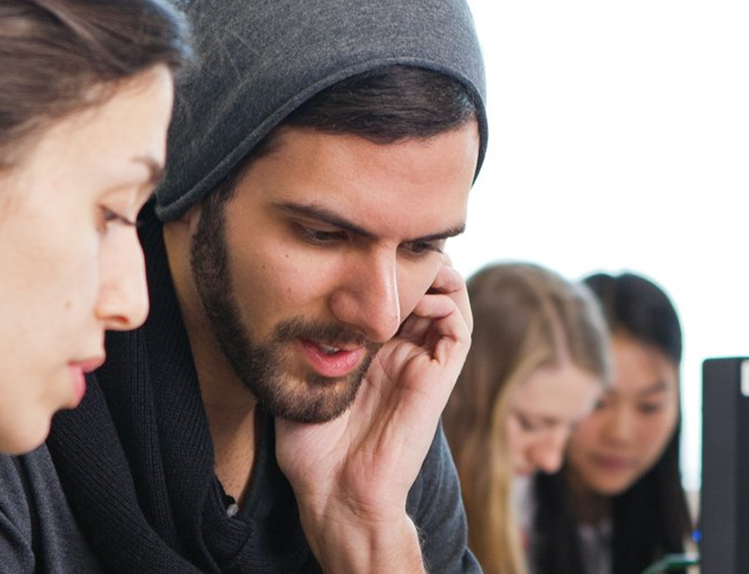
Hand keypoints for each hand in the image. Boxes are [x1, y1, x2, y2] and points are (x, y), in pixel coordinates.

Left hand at [275, 258, 471, 571]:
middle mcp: (401, 351)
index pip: (388, 291)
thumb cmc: (310, 446)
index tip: (361, 239)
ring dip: (434, 272)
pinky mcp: (438, 378)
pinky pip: (459, 327)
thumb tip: (289, 290)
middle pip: (423, 287)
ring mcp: (422, 363)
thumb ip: (303, 336)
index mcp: (370, 349)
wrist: (335, 492)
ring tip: (408, 259)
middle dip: (410, 257)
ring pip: (449, 299)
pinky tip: (419, 295)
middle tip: (390, 237)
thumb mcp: (297, 375)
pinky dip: (448, 299)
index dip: (382, 262)